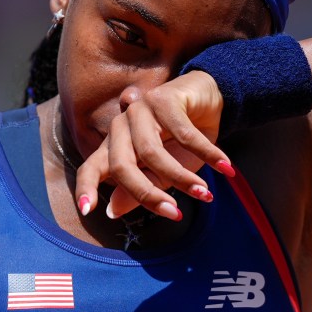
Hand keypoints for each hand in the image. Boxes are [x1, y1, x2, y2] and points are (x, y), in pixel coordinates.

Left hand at [75, 70, 235, 219]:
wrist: (208, 101)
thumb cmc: (183, 142)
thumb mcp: (163, 173)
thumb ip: (139, 191)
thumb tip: (113, 212)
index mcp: (114, 146)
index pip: (91, 168)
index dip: (86, 189)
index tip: (87, 210)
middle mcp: (120, 126)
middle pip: (122, 165)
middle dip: (146, 194)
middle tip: (173, 213)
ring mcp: (140, 109)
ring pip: (152, 152)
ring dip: (181, 178)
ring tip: (205, 195)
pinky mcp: (163, 98)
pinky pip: (184, 135)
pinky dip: (207, 154)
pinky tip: (224, 167)